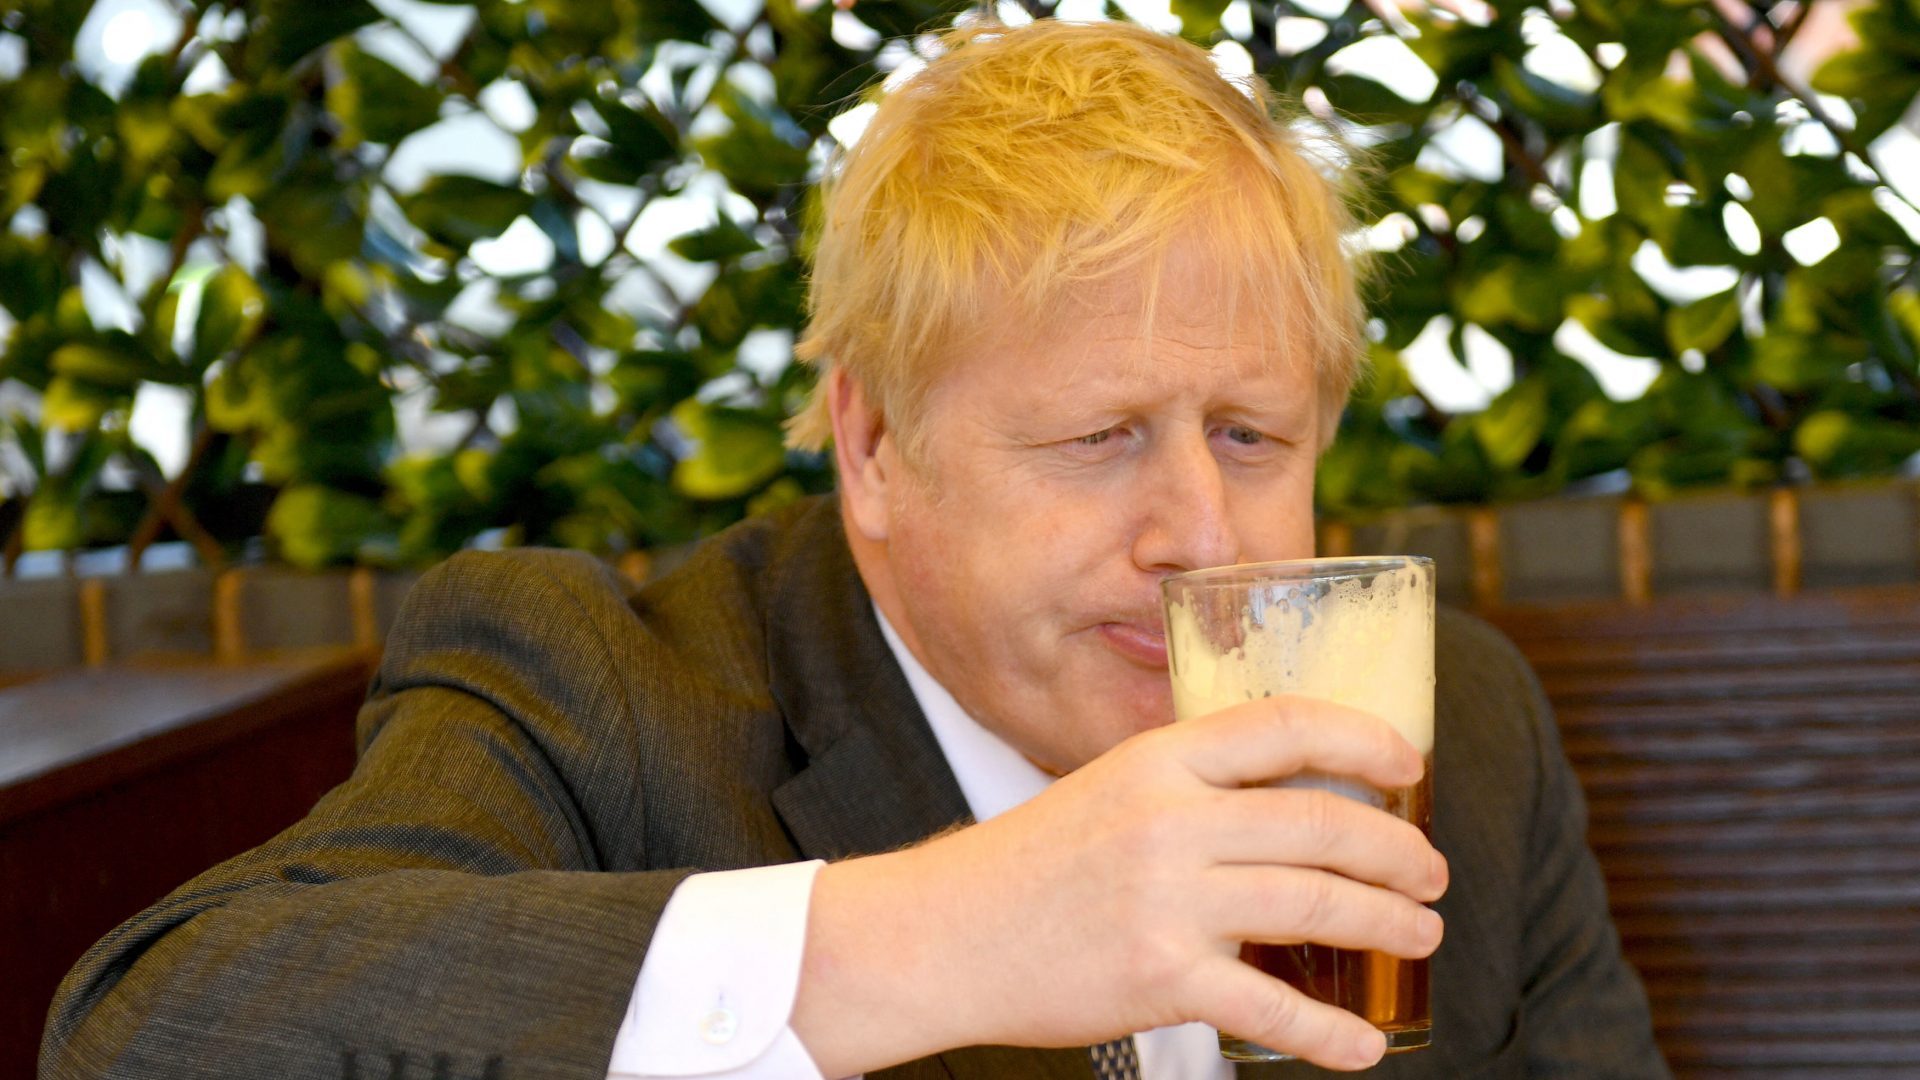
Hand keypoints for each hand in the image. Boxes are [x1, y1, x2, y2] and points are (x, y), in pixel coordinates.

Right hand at [792, 696, 1447, 1074]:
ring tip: (1420, 936)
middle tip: (1430, 875)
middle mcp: (1168, 820)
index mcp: (1157, 760)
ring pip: (1314, 905)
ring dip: (1387, 924)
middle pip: (1320, 823)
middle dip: (1396, 852)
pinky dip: (1328, 1033)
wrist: (946, 936)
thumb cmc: (1030, 866)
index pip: (1283, 725)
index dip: (1362, 737)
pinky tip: (1362, 1044)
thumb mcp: (1107, 791)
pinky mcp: (1160, 977)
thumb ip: (1187, 787)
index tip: (1409, 765)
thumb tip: (1290, 798)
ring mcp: (1167, 899)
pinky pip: (1271, 1007)